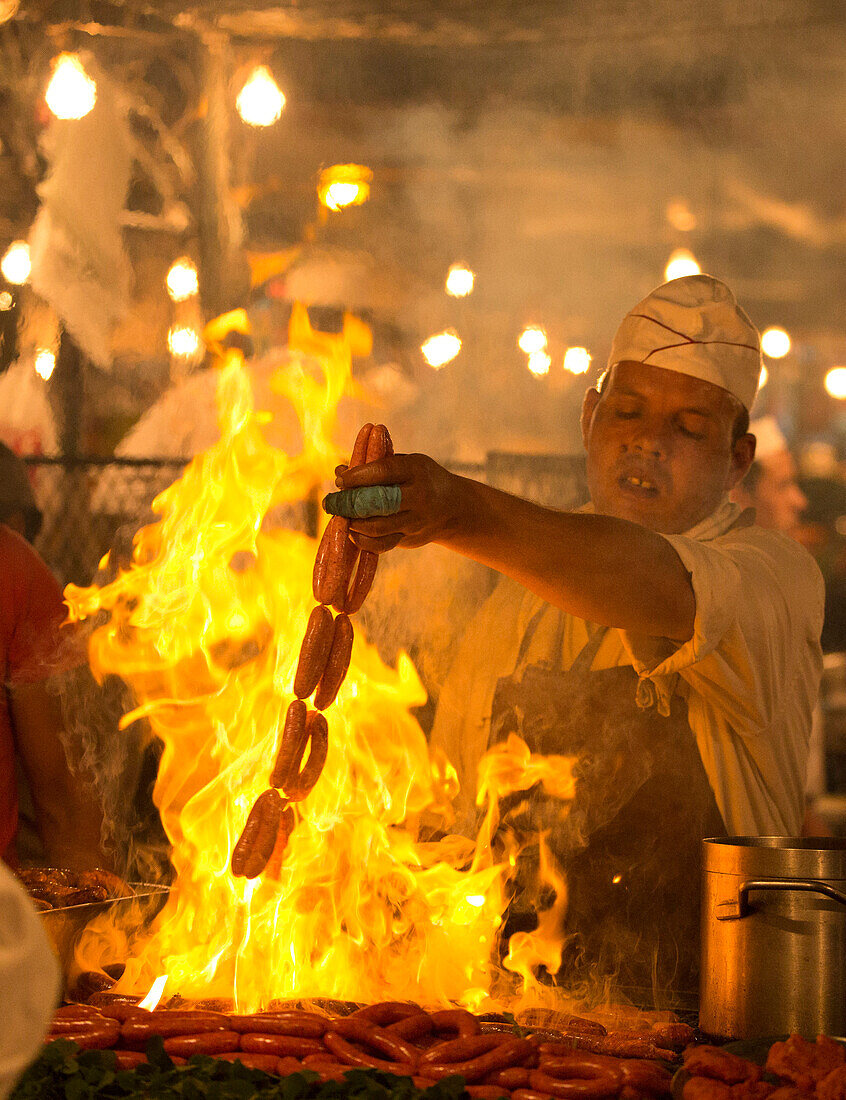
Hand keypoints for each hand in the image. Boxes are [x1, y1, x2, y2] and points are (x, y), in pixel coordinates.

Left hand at [333, 453, 463, 552]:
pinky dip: (362, 540)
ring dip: (353, 522)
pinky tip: (353, 531)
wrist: (454, 508)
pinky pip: (381, 545)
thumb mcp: (407, 464)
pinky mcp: (410, 540)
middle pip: (377, 502)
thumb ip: (376, 466)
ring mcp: (416, 522)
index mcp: (417, 471)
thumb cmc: (422, 479)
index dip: (357, 476)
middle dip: (349, 503)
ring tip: (341, 516)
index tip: (340, 479)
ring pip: (376, 526)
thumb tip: (339, 470)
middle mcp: (419, 497)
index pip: (383, 471)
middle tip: (332, 502)